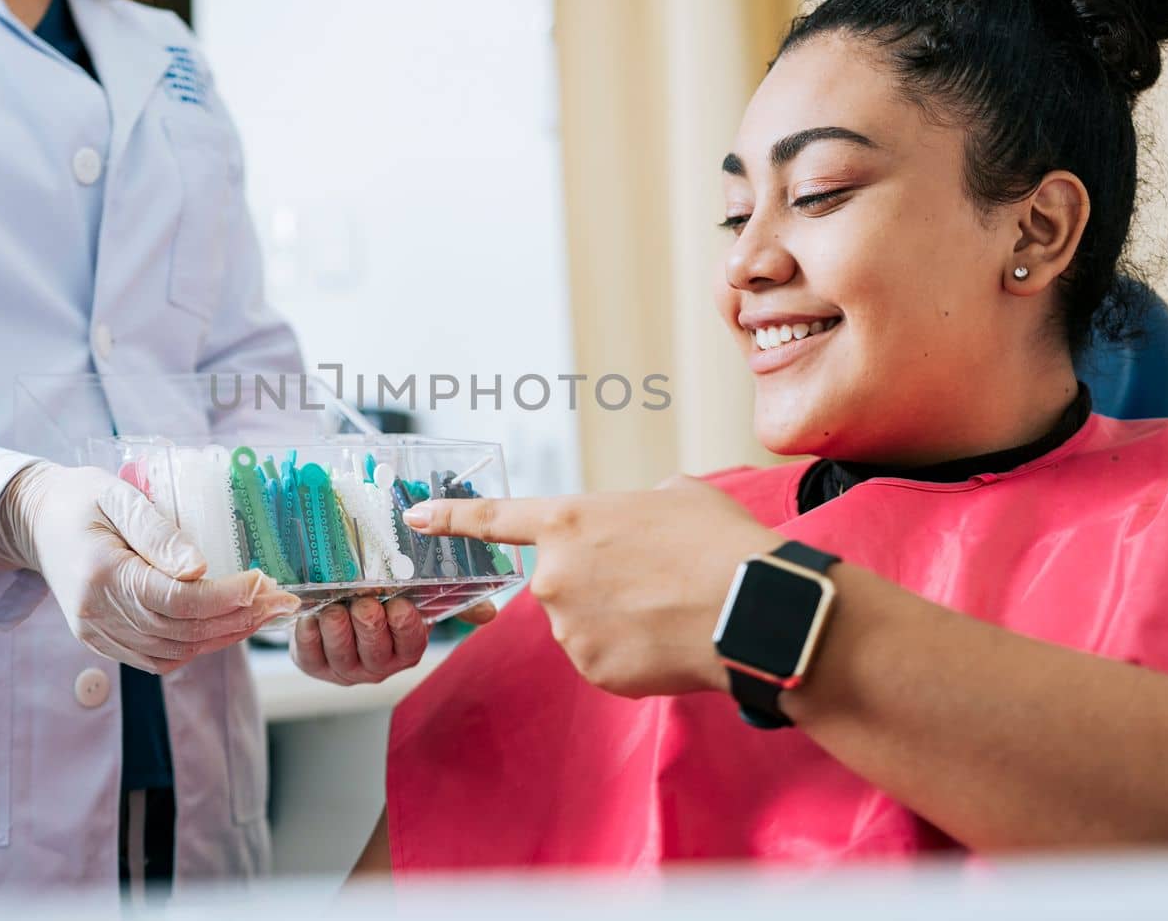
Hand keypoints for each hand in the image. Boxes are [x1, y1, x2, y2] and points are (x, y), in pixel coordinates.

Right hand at [0, 461, 300, 673]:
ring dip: (224, 636)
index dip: (226, 596)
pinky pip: (156, 658)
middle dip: (238, 618)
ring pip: (174, 651)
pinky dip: (195, 647)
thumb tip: (201, 567)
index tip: (264, 582)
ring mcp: (96, 633)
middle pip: (181, 630)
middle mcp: (96, 613)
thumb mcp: (118, 496)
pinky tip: (223, 627)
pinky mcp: (100, 641)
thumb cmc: (81, 500)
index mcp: (101, 573)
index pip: (176, 599)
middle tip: (281, 601)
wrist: (34, 521)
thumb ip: (159, 531)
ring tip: (263, 613)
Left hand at [290, 596, 497, 684]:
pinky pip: (309, 655)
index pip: (411, 645)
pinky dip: (309, 634)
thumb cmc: (381, 600)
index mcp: (405, 651)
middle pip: (375, 651)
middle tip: (365, 603)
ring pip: (341, 654)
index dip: (405, 627)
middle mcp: (376, 666)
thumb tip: (489, 612)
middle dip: (370, 626)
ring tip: (335, 608)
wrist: (332, 604)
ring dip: (338, 630)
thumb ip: (449, 603)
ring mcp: (343, 668)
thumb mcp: (417, 599)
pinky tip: (310, 615)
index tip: (400, 605)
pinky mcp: (312, 664)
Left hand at [403, 476, 774, 697]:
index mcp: (568, 522)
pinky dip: (633, 655)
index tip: (415, 516)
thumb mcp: (675, 495)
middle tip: (651, 581)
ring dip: (616, 620)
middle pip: (561, 582)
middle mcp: (554, 577)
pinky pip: (605, 660)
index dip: (450, 517)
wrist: (752, 609)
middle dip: (596, 583)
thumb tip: (640, 522)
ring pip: (583, 625)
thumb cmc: (719, 543)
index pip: (492, 520)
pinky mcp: (594, 672)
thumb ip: (634, 507)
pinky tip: (669, 641)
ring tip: (670, 610)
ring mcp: (570, 630)